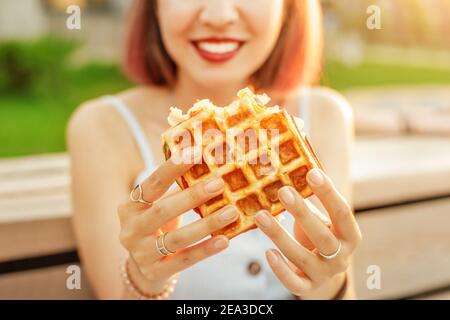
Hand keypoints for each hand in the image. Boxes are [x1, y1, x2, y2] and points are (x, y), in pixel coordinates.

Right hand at [118, 151, 238, 293]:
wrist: (142, 266)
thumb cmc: (157, 226)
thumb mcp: (157, 206)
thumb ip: (176, 188)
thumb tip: (211, 162)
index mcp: (131, 206)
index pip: (152, 184)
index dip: (172, 168)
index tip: (195, 152)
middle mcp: (131, 229)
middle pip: (163, 210)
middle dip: (192, 196)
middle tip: (219, 183)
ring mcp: (141, 253)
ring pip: (176, 238)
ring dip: (206, 224)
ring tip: (231, 212)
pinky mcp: (154, 272)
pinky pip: (184, 260)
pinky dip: (205, 249)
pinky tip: (224, 240)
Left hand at [254, 168, 361, 298]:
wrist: (323, 273)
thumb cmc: (319, 236)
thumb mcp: (321, 219)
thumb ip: (311, 200)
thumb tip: (293, 162)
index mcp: (349, 235)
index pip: (342, 213)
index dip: (328, 193)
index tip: (311, 172)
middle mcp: (341, 257)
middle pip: (323, 237)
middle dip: (302, 213)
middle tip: (283, 191)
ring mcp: (325, 274)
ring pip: (303, 258)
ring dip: (280, 236)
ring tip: (261, 216)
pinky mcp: (308, 288)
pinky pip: (294, 283)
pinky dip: (280, 269)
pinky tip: (267, 252)